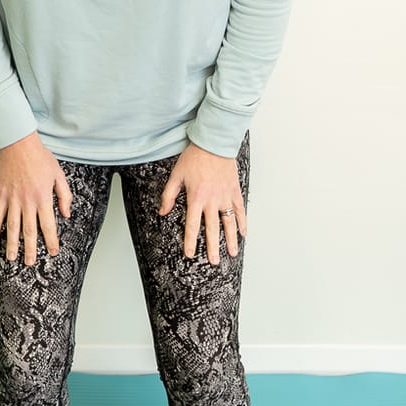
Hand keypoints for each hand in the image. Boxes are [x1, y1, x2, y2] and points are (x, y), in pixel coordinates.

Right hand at [0, 132, 73, 266]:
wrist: (18, 143)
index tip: (53, 251)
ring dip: (12, 244)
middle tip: (30, 262)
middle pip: (29, 230)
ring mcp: (13, 199)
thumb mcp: (59, 175)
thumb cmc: (39, 157)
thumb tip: (66, 213)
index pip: (48, 225)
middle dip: (30, 249)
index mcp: (43, 197)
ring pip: (12, 226)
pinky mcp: (2, 194)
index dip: (51, 240)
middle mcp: (27, 201)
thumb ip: (64, 195)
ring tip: (11, 258)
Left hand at [160, 140, 246, 260]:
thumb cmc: (194, 158)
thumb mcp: (176, 176)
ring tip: (232, 253)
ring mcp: (225, 196)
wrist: (213, 143)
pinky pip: (240, 210)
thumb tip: (162, 212)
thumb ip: (168, 195)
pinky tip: (243, 233)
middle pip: (212, 229)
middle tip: (215, 262)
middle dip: (213, 247)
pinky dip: (242, 222)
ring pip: (229, 222)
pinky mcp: (234, 191)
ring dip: (231, 239)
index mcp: (195, 198)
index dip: (190, 241)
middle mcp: (211, 200)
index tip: (190, 254)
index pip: (192, 225)